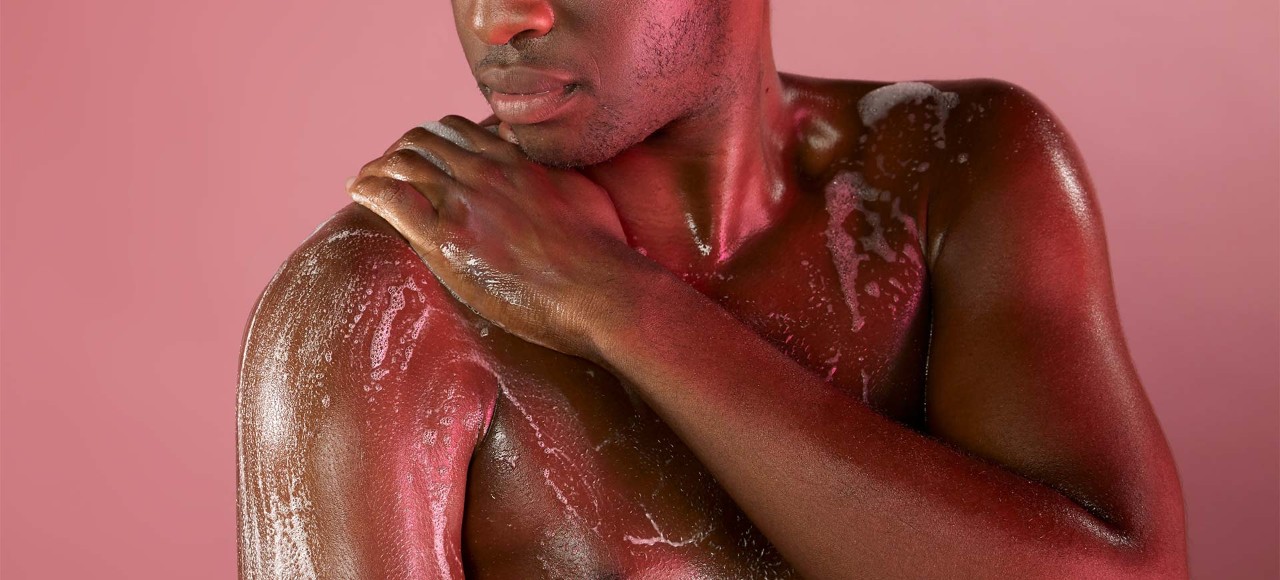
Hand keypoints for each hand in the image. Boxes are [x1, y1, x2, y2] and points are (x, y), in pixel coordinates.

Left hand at [347, 115, 636, 360]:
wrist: (600, 290)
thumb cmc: (604, 251)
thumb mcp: (582, 191)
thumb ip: (555, 173)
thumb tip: (545, 167)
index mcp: (515, 161)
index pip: (455, 129)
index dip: (428, 139)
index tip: (419, 154)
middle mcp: (485, 172)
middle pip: (421, 141)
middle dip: (397, 152)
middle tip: (385, 170)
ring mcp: (464, 203)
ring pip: (401, 163)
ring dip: (376, 168)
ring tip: (365, 181)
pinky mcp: (448, 240)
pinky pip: (392, 199)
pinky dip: (369, 188)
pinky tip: (358, 191)